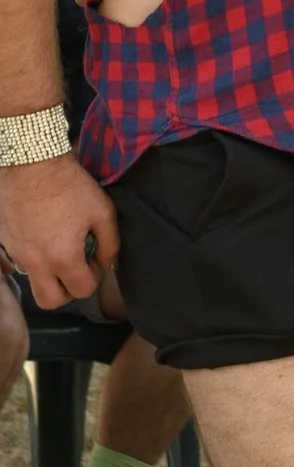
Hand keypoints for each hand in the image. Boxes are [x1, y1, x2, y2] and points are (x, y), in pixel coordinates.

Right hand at [0, 153, 118, 308]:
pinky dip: (35, 260)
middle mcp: (34, 262)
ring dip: (49, 277)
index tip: (96, 259)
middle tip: (77, 269)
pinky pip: (20, 264)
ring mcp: (15, 254)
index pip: (82, 290)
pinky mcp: (5, 243)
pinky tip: (46, 239)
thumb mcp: (103, 212)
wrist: (31, 164)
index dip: (95, 277)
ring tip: (62, 251)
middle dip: (67, 291)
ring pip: (33, 284)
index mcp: (61, 257)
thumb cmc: (70, 186)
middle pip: (50, 301)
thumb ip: (110, 243)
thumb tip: (108, 262)